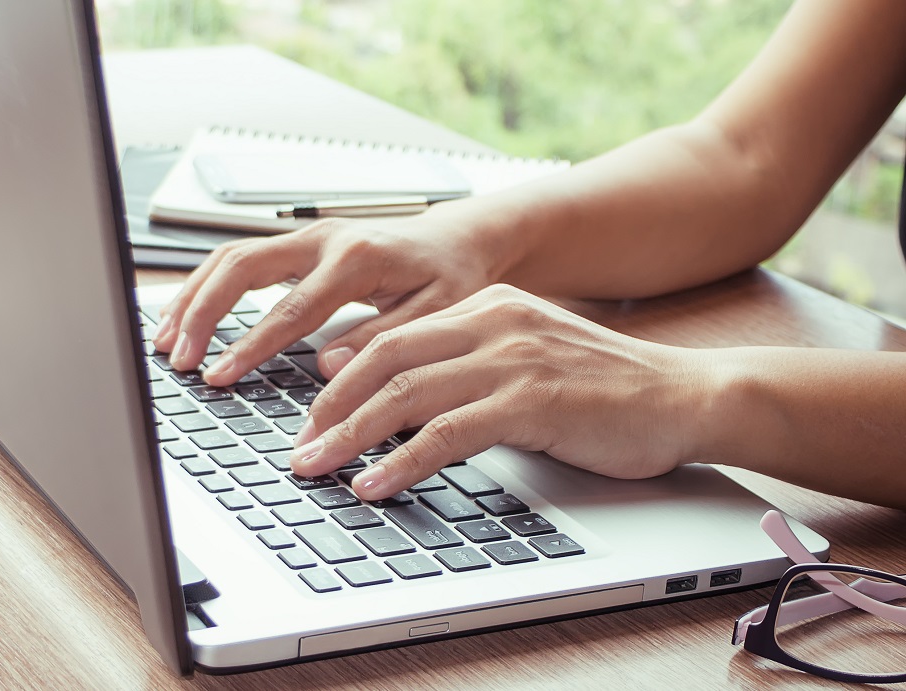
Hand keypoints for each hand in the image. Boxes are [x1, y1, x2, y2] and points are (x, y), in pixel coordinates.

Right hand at [152, 202, 504, 385]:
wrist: (456, 243)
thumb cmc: (450, 279)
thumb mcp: (436, 314)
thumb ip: (382, 338)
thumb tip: (329, 365)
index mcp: (356, 258)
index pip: (290, 308)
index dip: (250, 344)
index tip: (220, 375)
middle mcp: (323, 239)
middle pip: (242, 267)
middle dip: (204, 313)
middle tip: (180, 358)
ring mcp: (305, 237)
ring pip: (231, 257)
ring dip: (193, 297)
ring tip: (165, 340)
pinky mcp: (295, 244)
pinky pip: (237, 259)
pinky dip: (204, 286)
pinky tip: (185, 316)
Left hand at [289, 284, 713, 499]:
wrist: (687, 397)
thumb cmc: (606, 389)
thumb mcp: (524, 364)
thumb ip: (466, 374)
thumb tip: (397, 408)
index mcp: (487, 307)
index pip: (391, 336)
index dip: (340, 378)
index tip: (308, 414)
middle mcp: (493, 322)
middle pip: (383, 359)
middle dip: (329, 408)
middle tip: (298, 447)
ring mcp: (512, 358)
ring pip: (405, 393)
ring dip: (349, 437)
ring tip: (315, 468)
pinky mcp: (532, 400)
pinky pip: (446, 433)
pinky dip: (400, 462)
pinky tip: (373, 485)